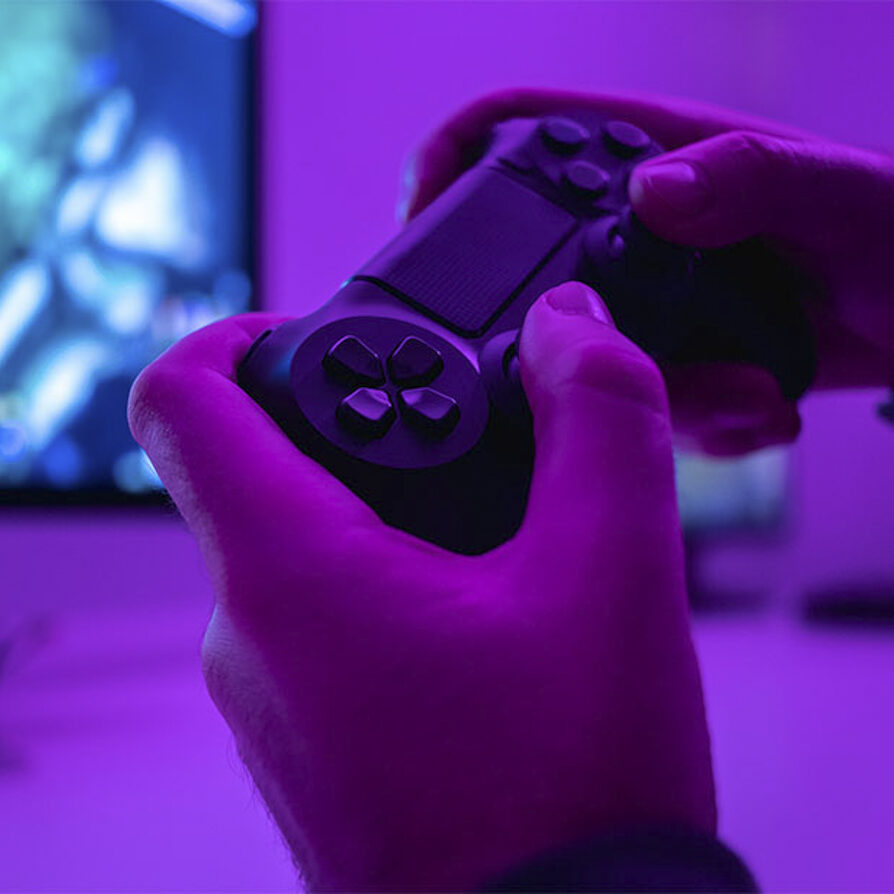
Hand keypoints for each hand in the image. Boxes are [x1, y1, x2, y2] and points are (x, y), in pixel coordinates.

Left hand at [128, 282, 714, 890]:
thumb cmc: (570, 801)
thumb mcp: (617, 576)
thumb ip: (602, 419)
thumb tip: (571, 327)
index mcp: (291, 575)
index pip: (183, 399)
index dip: (237, 332)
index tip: (319, 331)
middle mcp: (249, 638)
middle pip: (257, 467)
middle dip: (361, 426)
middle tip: (465, 432)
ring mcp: (271, 698)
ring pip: (301, 547)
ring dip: (391, 511)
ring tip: (499, 532)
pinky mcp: (309, 738)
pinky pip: (324, 620)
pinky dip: (394, 581)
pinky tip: (486, 611)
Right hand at [400, 88, 893, 453]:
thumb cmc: (892, 232)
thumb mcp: (841, 192)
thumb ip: (752, 178)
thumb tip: (653, 193)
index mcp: (656, 159)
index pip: (522, 130)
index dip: (452, 155)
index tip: (419, 213)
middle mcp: (632, 234)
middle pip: (524, 273)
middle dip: (543, 335)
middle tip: (603, 371)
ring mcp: (643, 303)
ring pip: (579, 361)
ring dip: (650, 399)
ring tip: (745, 391)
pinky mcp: (662, 361)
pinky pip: (631, 406)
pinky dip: (694, 426)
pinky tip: (755, 405)